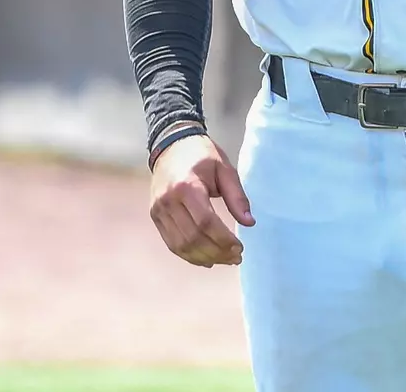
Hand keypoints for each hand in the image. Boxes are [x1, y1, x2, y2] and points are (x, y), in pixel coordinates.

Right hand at [148, 134, 254, 267]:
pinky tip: (207, 259)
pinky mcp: (155, 216)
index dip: (223, 239)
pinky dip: (189, 255)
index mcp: (187, 186)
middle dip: (216, 252)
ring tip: (225, 260)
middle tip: (236, 257)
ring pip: (180, 245)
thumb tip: (249, 223)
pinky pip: (171, 243)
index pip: (205, 222)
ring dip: (204, 257)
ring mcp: (158, 210)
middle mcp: (168, 201)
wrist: (171, 145)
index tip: (240, 247)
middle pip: (192, 237)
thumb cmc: (203, 155)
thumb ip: (237, 196)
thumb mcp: (225, 169)